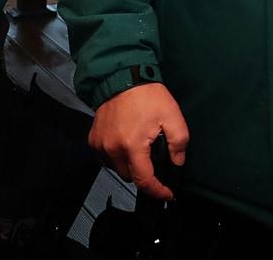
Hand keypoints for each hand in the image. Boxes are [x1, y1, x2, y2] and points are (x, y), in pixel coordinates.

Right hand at [89, 83, 188, 201]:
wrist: (122, 77)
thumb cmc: (148, 96)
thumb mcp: (172, 116)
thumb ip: (178, 142)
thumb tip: (177, 162)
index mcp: (133, 146)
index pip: (144, 180)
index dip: (157, 191)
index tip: (167, 194)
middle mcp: (113, 149)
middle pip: (130, 176)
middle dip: (144, 174)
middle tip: (155, 158)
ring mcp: (100, 145)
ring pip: (117, 169)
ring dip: (129, 166)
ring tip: (141, 148)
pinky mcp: (93, 139)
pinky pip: (105, 158)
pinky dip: (116, 157)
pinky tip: (126, 144)